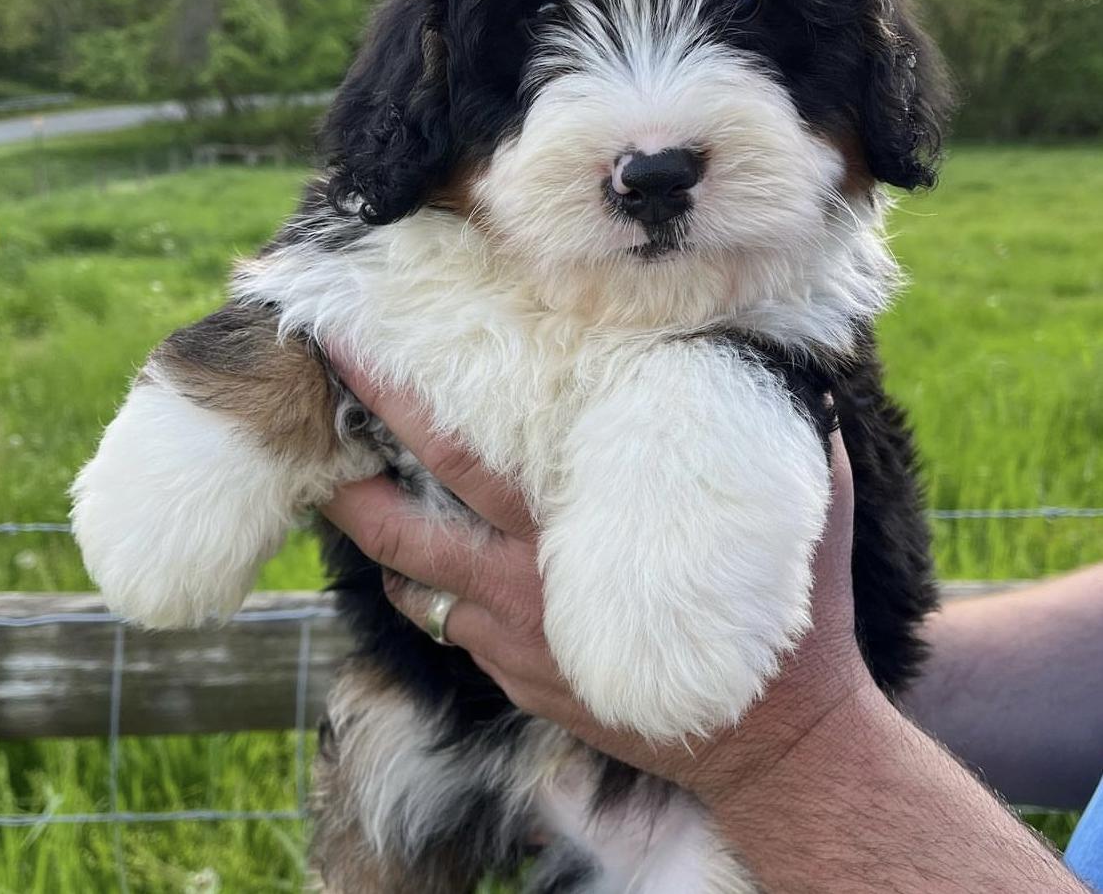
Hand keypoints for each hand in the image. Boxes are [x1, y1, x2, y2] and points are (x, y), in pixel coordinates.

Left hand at [323, 358, 874, 798]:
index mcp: (572, 533)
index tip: (353, 359)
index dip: (397, 407)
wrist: (769, 744)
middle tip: (311, 429)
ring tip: (342, 493)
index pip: (459, 457)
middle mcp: (525, 589)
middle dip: (349, 480)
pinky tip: (420, 566)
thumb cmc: (778, 619)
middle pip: (406, 529)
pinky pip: (449, 628)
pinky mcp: (519, 680)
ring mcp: (515, 643)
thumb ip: (773, 428)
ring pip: (413, 585)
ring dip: (375, 537)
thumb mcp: (790, 506)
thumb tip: (774, 359)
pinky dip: (424, 591)